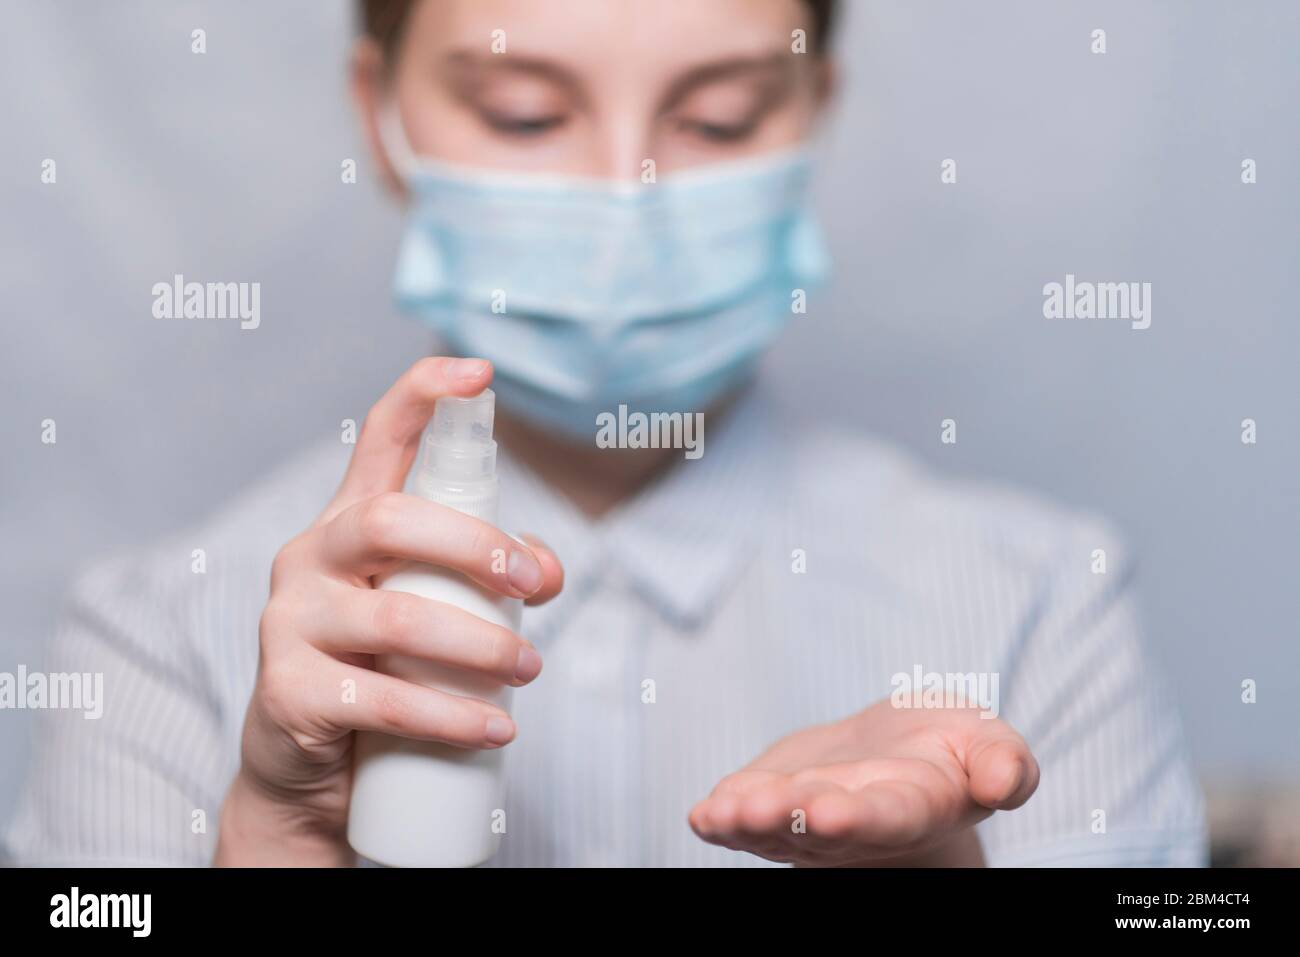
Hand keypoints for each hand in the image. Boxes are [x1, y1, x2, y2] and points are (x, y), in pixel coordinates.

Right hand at [215, 357, 563, 865]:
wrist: (307, 766)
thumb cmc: (382, 669)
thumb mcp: (437, 609)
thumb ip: (491, 576)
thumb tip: (545, 568)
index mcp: (351, 522)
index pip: (381, 437)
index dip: (424, 394)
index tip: (480, 371)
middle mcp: (310, 556)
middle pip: (391, 520)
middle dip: (476, 546)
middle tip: (532, 587)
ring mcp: (290, 622)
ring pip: (396, 619)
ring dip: (482, 646)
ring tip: (528, 669)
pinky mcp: (290, 692)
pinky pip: (383, 700)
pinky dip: (453, 717)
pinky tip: (495, 728)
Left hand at [689, 699, 1038, 866]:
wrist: (899, 751)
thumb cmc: (948, 746)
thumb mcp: (987, 740)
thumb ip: (1004, 763)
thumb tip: (1004, 781)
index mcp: (913, 806)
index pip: (885, 817)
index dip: (856, 817)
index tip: (829, 812)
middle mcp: (854, 823)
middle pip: (818, 828)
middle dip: (789, 819)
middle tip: (761, 809)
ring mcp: (805, 819)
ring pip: (773, 829)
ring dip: (746, 822)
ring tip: (724, 813)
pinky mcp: (769, 801)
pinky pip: (742, 817)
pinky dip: (721, 818)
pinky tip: (704, 816)